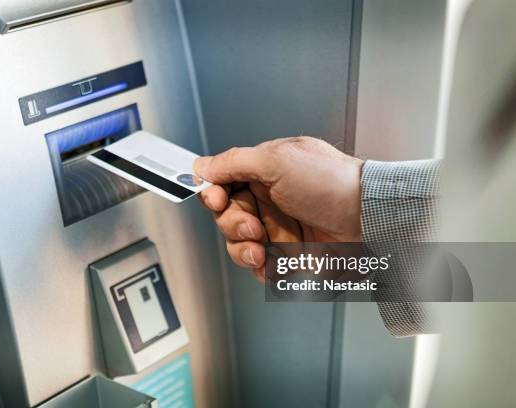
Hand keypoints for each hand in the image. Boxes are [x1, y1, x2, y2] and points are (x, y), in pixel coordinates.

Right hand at [194, 137, 363, 281]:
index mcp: (264, 172)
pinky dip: (263, 269)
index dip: (214, 194)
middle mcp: (269, 200)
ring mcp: (278, 228)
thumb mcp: (277, 161)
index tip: (217, 200)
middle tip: (252, 227)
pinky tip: (274, 263)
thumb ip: (234, 162)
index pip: (223, 184)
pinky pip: (261, 266)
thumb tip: (203, 165)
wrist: (368, 219)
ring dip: (244, 250)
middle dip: (233, 225)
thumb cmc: (332, 184)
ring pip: (239, 244)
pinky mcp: (288, 254)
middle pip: (227, 217)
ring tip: (262, 250)